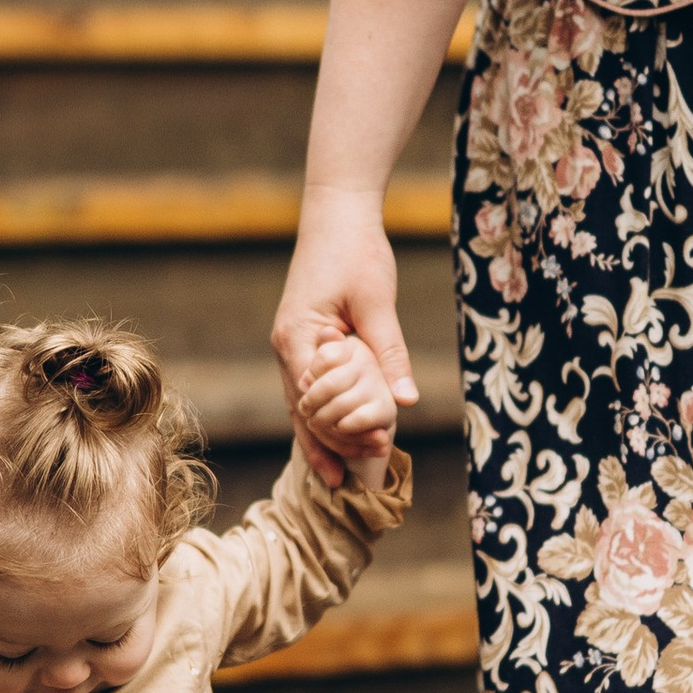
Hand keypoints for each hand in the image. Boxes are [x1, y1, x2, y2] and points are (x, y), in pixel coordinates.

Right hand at [273, 193, 419, 483]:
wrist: (338, 213)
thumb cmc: (356, 251)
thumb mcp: (378, 303)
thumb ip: (390, 353)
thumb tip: (405, 402)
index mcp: (298, 339)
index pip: (312, 402)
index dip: (339, 432)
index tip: (370, 451)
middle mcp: (287, 346)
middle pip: (301, 411)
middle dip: (326, 444)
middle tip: (353, 480)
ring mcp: (292, 344)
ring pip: (301, 403)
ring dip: (321, 435)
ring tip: (338, 473)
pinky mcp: (303, 339)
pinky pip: (309, 387)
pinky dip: (322, 412)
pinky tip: (335, 434)